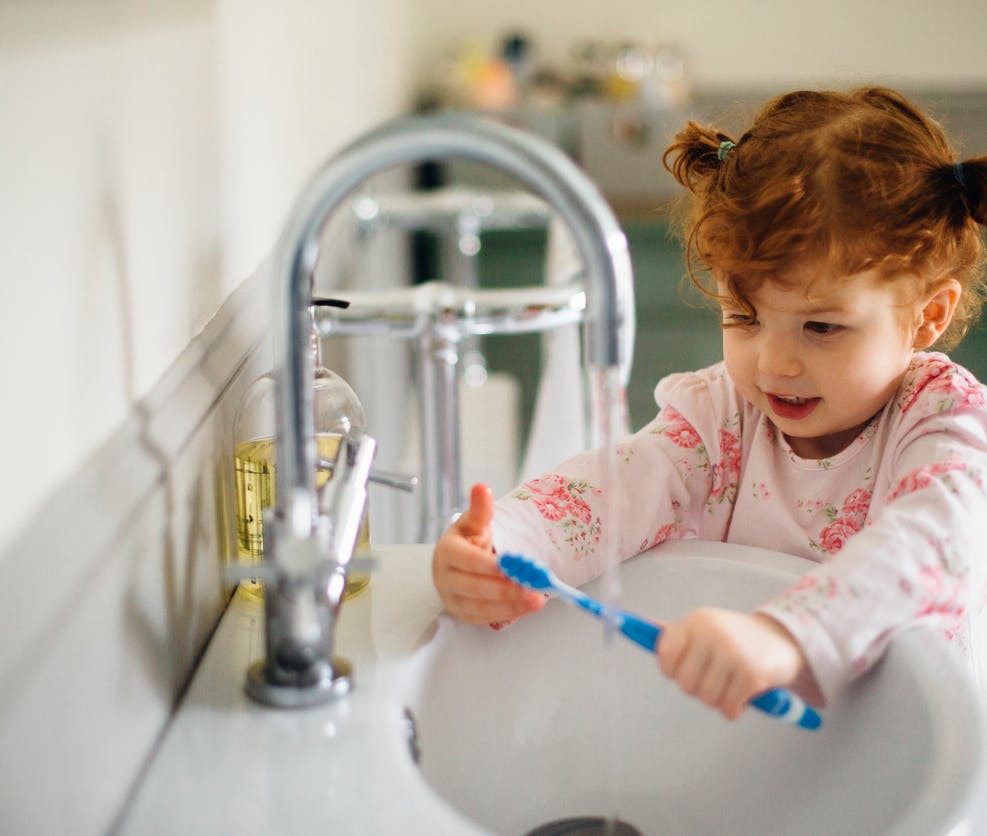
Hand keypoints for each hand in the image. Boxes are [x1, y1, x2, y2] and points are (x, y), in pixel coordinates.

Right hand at [432, 483, 545, 624]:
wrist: (460, 561)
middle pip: (475, 588)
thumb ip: (480, 509)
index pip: (466, 561)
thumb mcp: (473, 522)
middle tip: (532, 587)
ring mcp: (453, 599)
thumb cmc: (467, 540)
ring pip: (481, 607)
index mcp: (447, 552)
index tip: (510, 566)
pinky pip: (485, 619)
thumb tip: (482, 488)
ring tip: (536, 600)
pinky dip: (508, 614)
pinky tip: (526, 607)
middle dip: (506, 589)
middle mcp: (445, 578)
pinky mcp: (464, 614)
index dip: (488, 565)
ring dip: (511, 605)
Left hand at [656, 608, 810, 719]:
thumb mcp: (704, 627)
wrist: (782, 640)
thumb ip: (674, 633)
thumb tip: (638, 626)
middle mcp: (713, 634)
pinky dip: (733, 709)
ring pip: (705, 698)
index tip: (681, 670)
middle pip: (684, 682)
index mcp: (696, 621)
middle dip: (697, 688)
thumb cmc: (735, 638)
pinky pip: (728, 708)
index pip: (664, 651)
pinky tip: (742, 695)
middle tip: (713, 678)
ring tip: (729, 685)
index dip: (670, 668)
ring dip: (716, 700)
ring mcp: (733, 653)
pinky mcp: (752, 675)